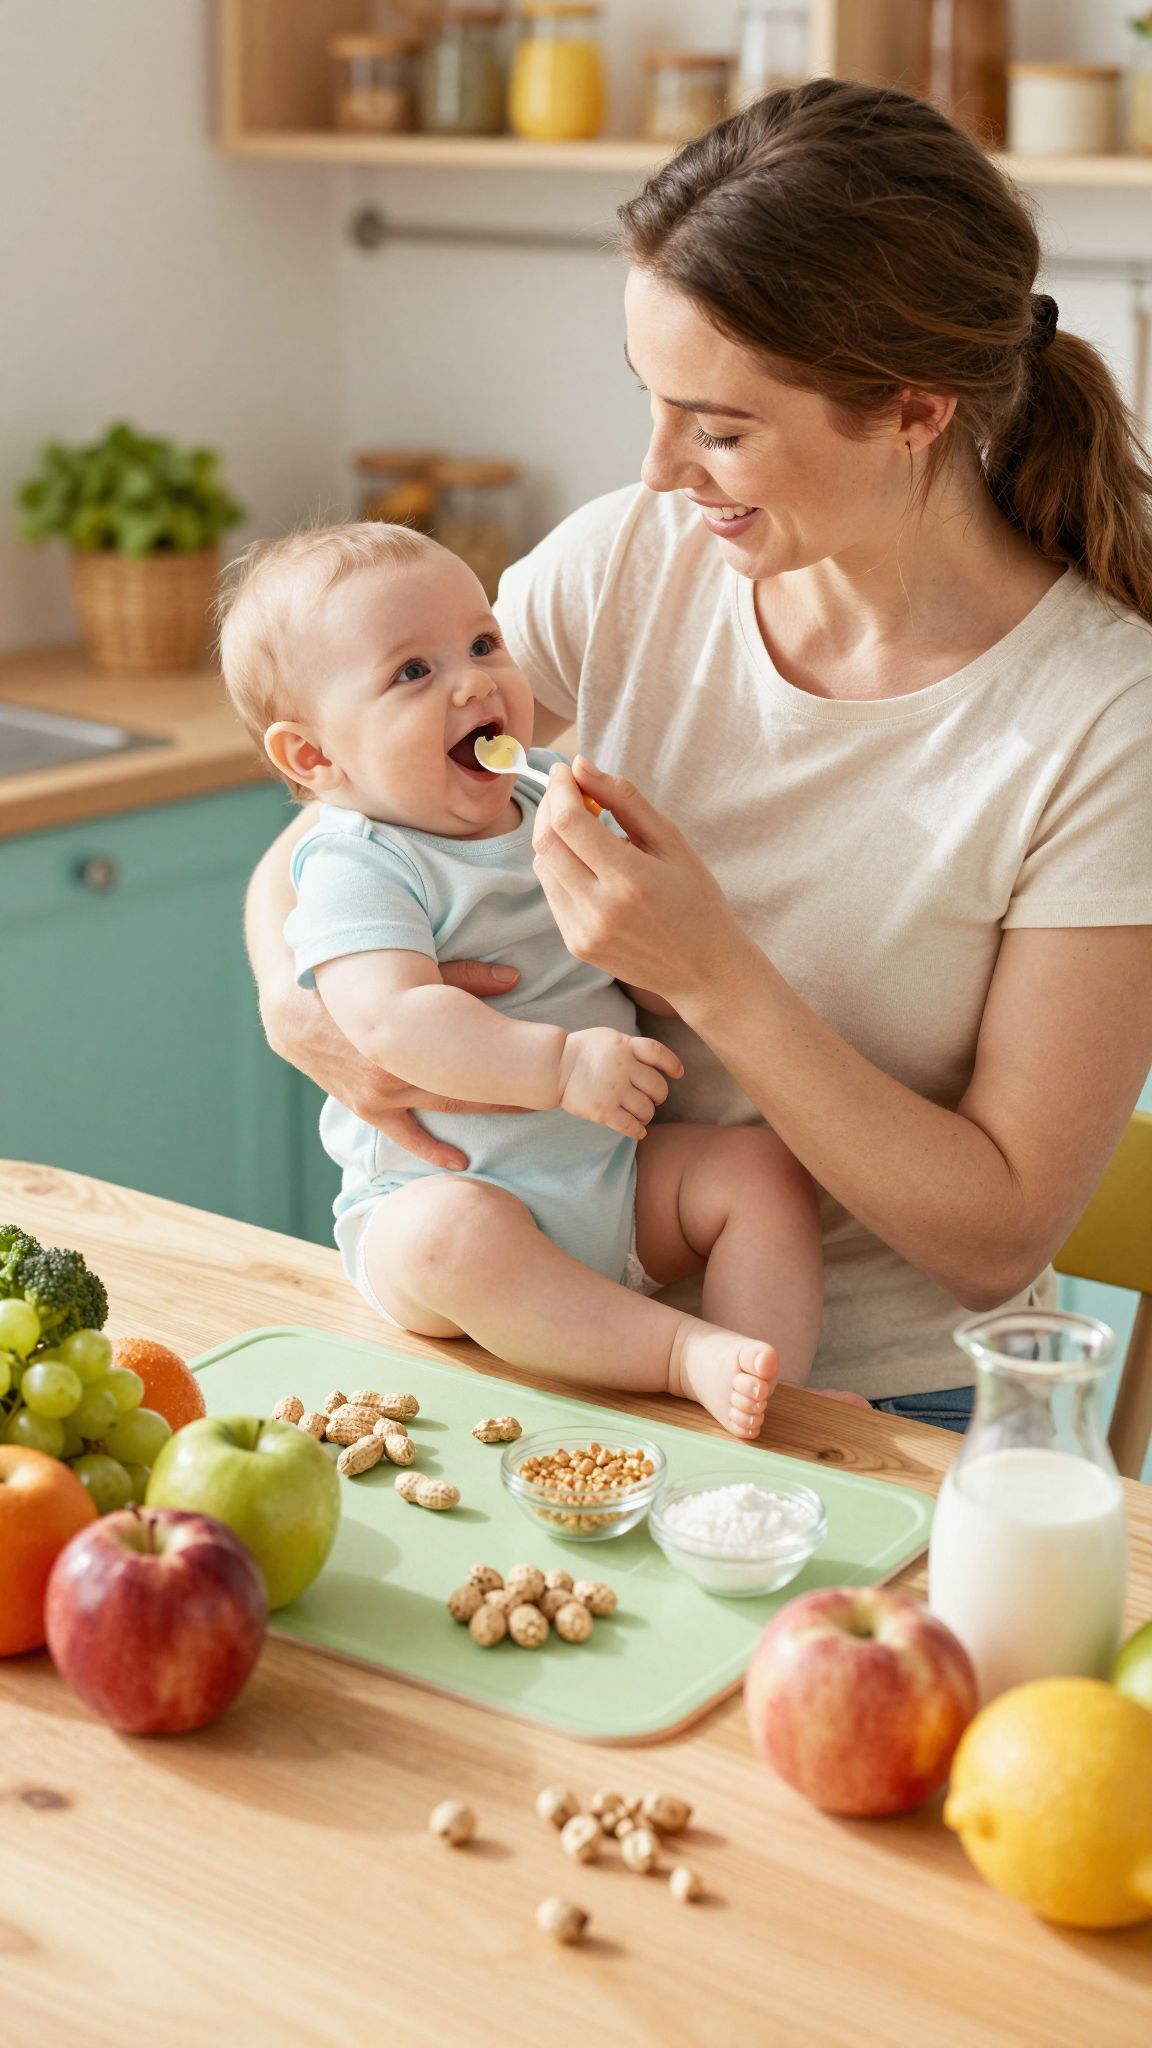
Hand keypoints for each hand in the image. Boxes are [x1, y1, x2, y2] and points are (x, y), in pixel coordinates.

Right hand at [262, 959, 523, 1169]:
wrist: (294, 1011)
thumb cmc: (355, 983)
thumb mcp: (408, 973)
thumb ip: (464, 977)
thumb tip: (515, 978)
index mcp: (408, 1041)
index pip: (474, 1059)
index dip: (512, 1065)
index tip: (545, 1069)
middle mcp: (396, 1075)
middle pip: (466, 1087)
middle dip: (506, 1092)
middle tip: (545, 1094)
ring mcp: (380, 1096)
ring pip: (444, 1109)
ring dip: (481, 1111)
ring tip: (521, 1115)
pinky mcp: (367, 1107)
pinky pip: (405, 1135)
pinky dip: (432, 1149)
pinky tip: (461, 1162)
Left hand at [532, 758, 746, 1004]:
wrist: (705, 969)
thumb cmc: (696, 900)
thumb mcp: (671, 842)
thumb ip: (624, 800)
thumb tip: (581, 766)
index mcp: (630, 879)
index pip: (569, 822)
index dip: (559, 788)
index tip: (566, 771)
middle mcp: (600, 909)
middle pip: (547, 842)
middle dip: (550, 806)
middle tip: (569, 791)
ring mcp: (583, 931)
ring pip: (544, 867)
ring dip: (554, 837)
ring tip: (584, 829)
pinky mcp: (576, 945)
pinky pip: (552, 893)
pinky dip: (561, 867)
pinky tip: (588, 864)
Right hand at [557, 1027, 682, 1140]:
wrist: (555, 1065)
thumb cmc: (584, 1050)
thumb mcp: (610, 1038)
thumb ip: (633, 1047)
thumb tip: (657, 1062)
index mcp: (626, 1046)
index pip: (658, 1053)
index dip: (672, 1064)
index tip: (677, 1073)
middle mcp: (623, 1068)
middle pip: (657, 1087)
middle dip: (659, 1096)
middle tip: (654, 1099)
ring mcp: (614, 1090)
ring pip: (646, 1109)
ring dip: (648, 1114)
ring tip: (642, 1114)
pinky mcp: (603, 1110)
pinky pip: (629, 1126)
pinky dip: (638, 1131)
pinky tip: (639, 1132)